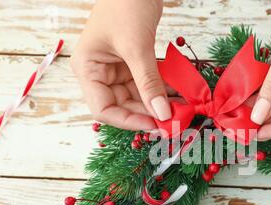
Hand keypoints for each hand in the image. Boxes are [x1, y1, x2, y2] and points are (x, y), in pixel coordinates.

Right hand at [71, 0, 171, 130]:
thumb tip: (163, 115)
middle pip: (123, 105)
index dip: (128, 121)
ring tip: (182, 109)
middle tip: (175, 121)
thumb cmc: (126, 4)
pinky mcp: (133, 63)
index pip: (103, 109)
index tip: (155, 125)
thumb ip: (149, 83)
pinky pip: (147, 83)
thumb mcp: (137, 47)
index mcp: (88, 69)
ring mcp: (116, 68)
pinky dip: (162, 90)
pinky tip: (179, 95)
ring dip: (158, 103)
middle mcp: (99, 73)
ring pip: (137, 97)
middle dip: (148, 113)